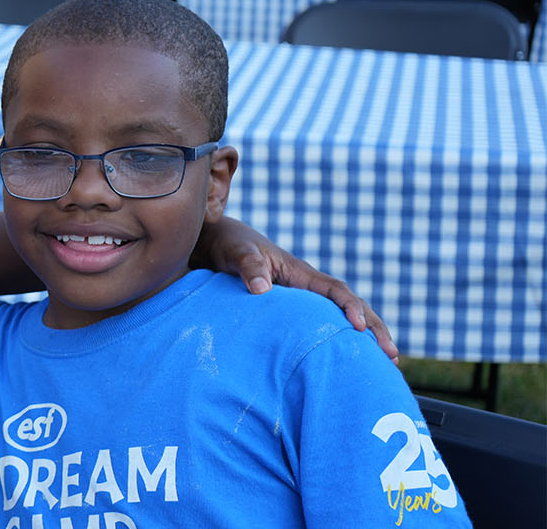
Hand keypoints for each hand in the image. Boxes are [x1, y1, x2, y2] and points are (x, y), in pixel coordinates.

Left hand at [195, 217, 398, 363]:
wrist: (221, 246)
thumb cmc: (232, 247)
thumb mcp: (239, 254)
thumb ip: (249, 267)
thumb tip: (261, 288)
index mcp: (301, 274)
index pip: (336, 291)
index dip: (350, 307)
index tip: (360, 328)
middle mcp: (309, 288)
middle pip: (350, 307)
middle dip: (374, 329)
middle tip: (392, 356)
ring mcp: (304, 302)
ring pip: (341, 320)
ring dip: (364, 339)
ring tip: (387, 364)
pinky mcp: (294, 315)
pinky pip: (322, 328)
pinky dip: (339, 342)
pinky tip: (348, 362)